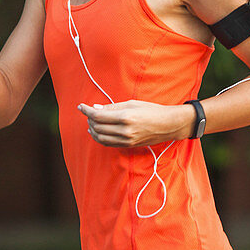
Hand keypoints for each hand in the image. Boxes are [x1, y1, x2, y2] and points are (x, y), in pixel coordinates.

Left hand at [76, 100, 193, 147]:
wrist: (168, 125)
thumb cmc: (151, 110)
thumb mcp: (132, 103)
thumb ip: (112, 107)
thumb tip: (95, 108)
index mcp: (125, 117)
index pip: (98, 115)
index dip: (86, 110)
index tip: (81, 106)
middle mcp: (124, 130)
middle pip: (97, 127)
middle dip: (89, 119)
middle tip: (87, 112)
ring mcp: (126, 140)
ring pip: (101, 138)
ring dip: (92, 130)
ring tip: (90, 122)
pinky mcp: (128, 145)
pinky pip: (108, 143)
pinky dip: (100, 138)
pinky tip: (97, 132)